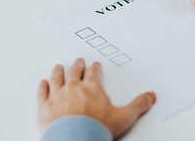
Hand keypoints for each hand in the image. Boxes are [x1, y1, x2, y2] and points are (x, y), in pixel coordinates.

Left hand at [37, 58, 155, 137]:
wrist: (76, 140)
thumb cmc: (97, 128)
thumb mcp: (124, 117)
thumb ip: (138, 105)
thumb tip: (150, 97)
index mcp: (92, 88)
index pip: (93, 72)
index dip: (94, 68)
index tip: (94, 65)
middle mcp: (74, 88)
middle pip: (74, 71)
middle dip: (77, 65)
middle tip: (78, 61)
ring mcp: (58, 96)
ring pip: (57, 78)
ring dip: (58, 71)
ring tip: (59, 67)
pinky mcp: (45, 107)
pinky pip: (43, 92)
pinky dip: (43, 87)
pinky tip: (43, 83)